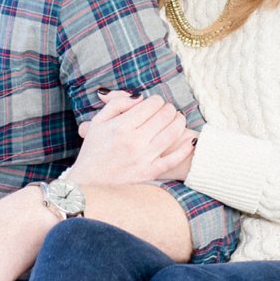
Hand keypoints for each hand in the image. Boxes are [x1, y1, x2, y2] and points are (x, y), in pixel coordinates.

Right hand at [70, 90, 196, 187]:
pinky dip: (184, 149)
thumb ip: (116, 104)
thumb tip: (139, 96)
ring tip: (178, 118)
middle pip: (163, 116)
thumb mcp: (98, 122)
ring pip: (171, 133)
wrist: (89, 184)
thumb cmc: (93, 151)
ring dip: (179, 122)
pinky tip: (189, 141)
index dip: (156, 100)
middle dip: (169, 108)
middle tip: (168, 109)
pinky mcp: (149, 173)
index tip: (155, 102)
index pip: (150, 105)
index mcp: (121, 127)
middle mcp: (133, 141)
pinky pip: (172, 160)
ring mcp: (143, 158)